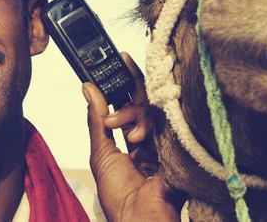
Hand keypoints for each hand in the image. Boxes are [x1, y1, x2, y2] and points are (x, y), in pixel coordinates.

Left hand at [84, 52, 178, 221]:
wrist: (141, 217)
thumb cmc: (119, 195)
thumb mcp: (101, 153)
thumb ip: (97, 119)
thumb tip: (88, 88)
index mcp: (132, 139)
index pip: (129, 102)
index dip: (123, 81)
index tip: (118, 59)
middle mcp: (151, 135)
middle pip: (144, 99)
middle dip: (131, 83)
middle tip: (119, 67)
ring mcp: (166, 136)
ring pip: (153, 107)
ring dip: (134, 114)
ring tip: (125, 133)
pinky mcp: (178, 140)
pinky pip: (167, 117)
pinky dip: (150, 120)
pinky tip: (140, 129)